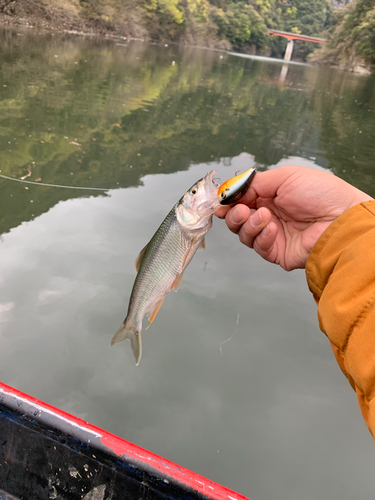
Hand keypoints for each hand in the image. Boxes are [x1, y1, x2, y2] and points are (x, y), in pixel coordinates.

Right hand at [216, 165, 372, 270]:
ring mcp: (273, 235)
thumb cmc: (320, 193)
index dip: (228, 202)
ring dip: (249, 225)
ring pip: (244, 235)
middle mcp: (269, 216)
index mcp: (270, 197)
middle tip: (242, 211)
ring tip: (265, 217)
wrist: (341, 219)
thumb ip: (254, 183)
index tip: (220, 203)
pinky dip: (262, 237)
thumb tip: (230, 191)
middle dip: (234, 215)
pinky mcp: (278, 253)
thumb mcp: (284, 178)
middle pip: (237, 220)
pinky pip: (259, 247)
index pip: (241, 201)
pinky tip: (273, 229)